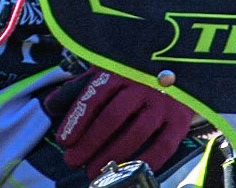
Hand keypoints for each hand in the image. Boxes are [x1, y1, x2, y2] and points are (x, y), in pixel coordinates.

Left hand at [46, 69, 192, 178]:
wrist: (185, 63)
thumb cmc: (136, 72)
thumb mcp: (111, 69)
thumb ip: (83, 87)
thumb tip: (50, 104)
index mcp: (122, 68)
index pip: (95, 95)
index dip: (77, 120)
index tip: (63, 141)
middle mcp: (143, 82)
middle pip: (112, 117)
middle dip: (89, 143)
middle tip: (72, 161)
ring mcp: (165, 101)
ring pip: (136, 133)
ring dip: (112, 156)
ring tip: (93, 172)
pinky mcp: (181, 119)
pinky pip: (163, 146)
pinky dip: (144, 162)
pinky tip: (127, 172)